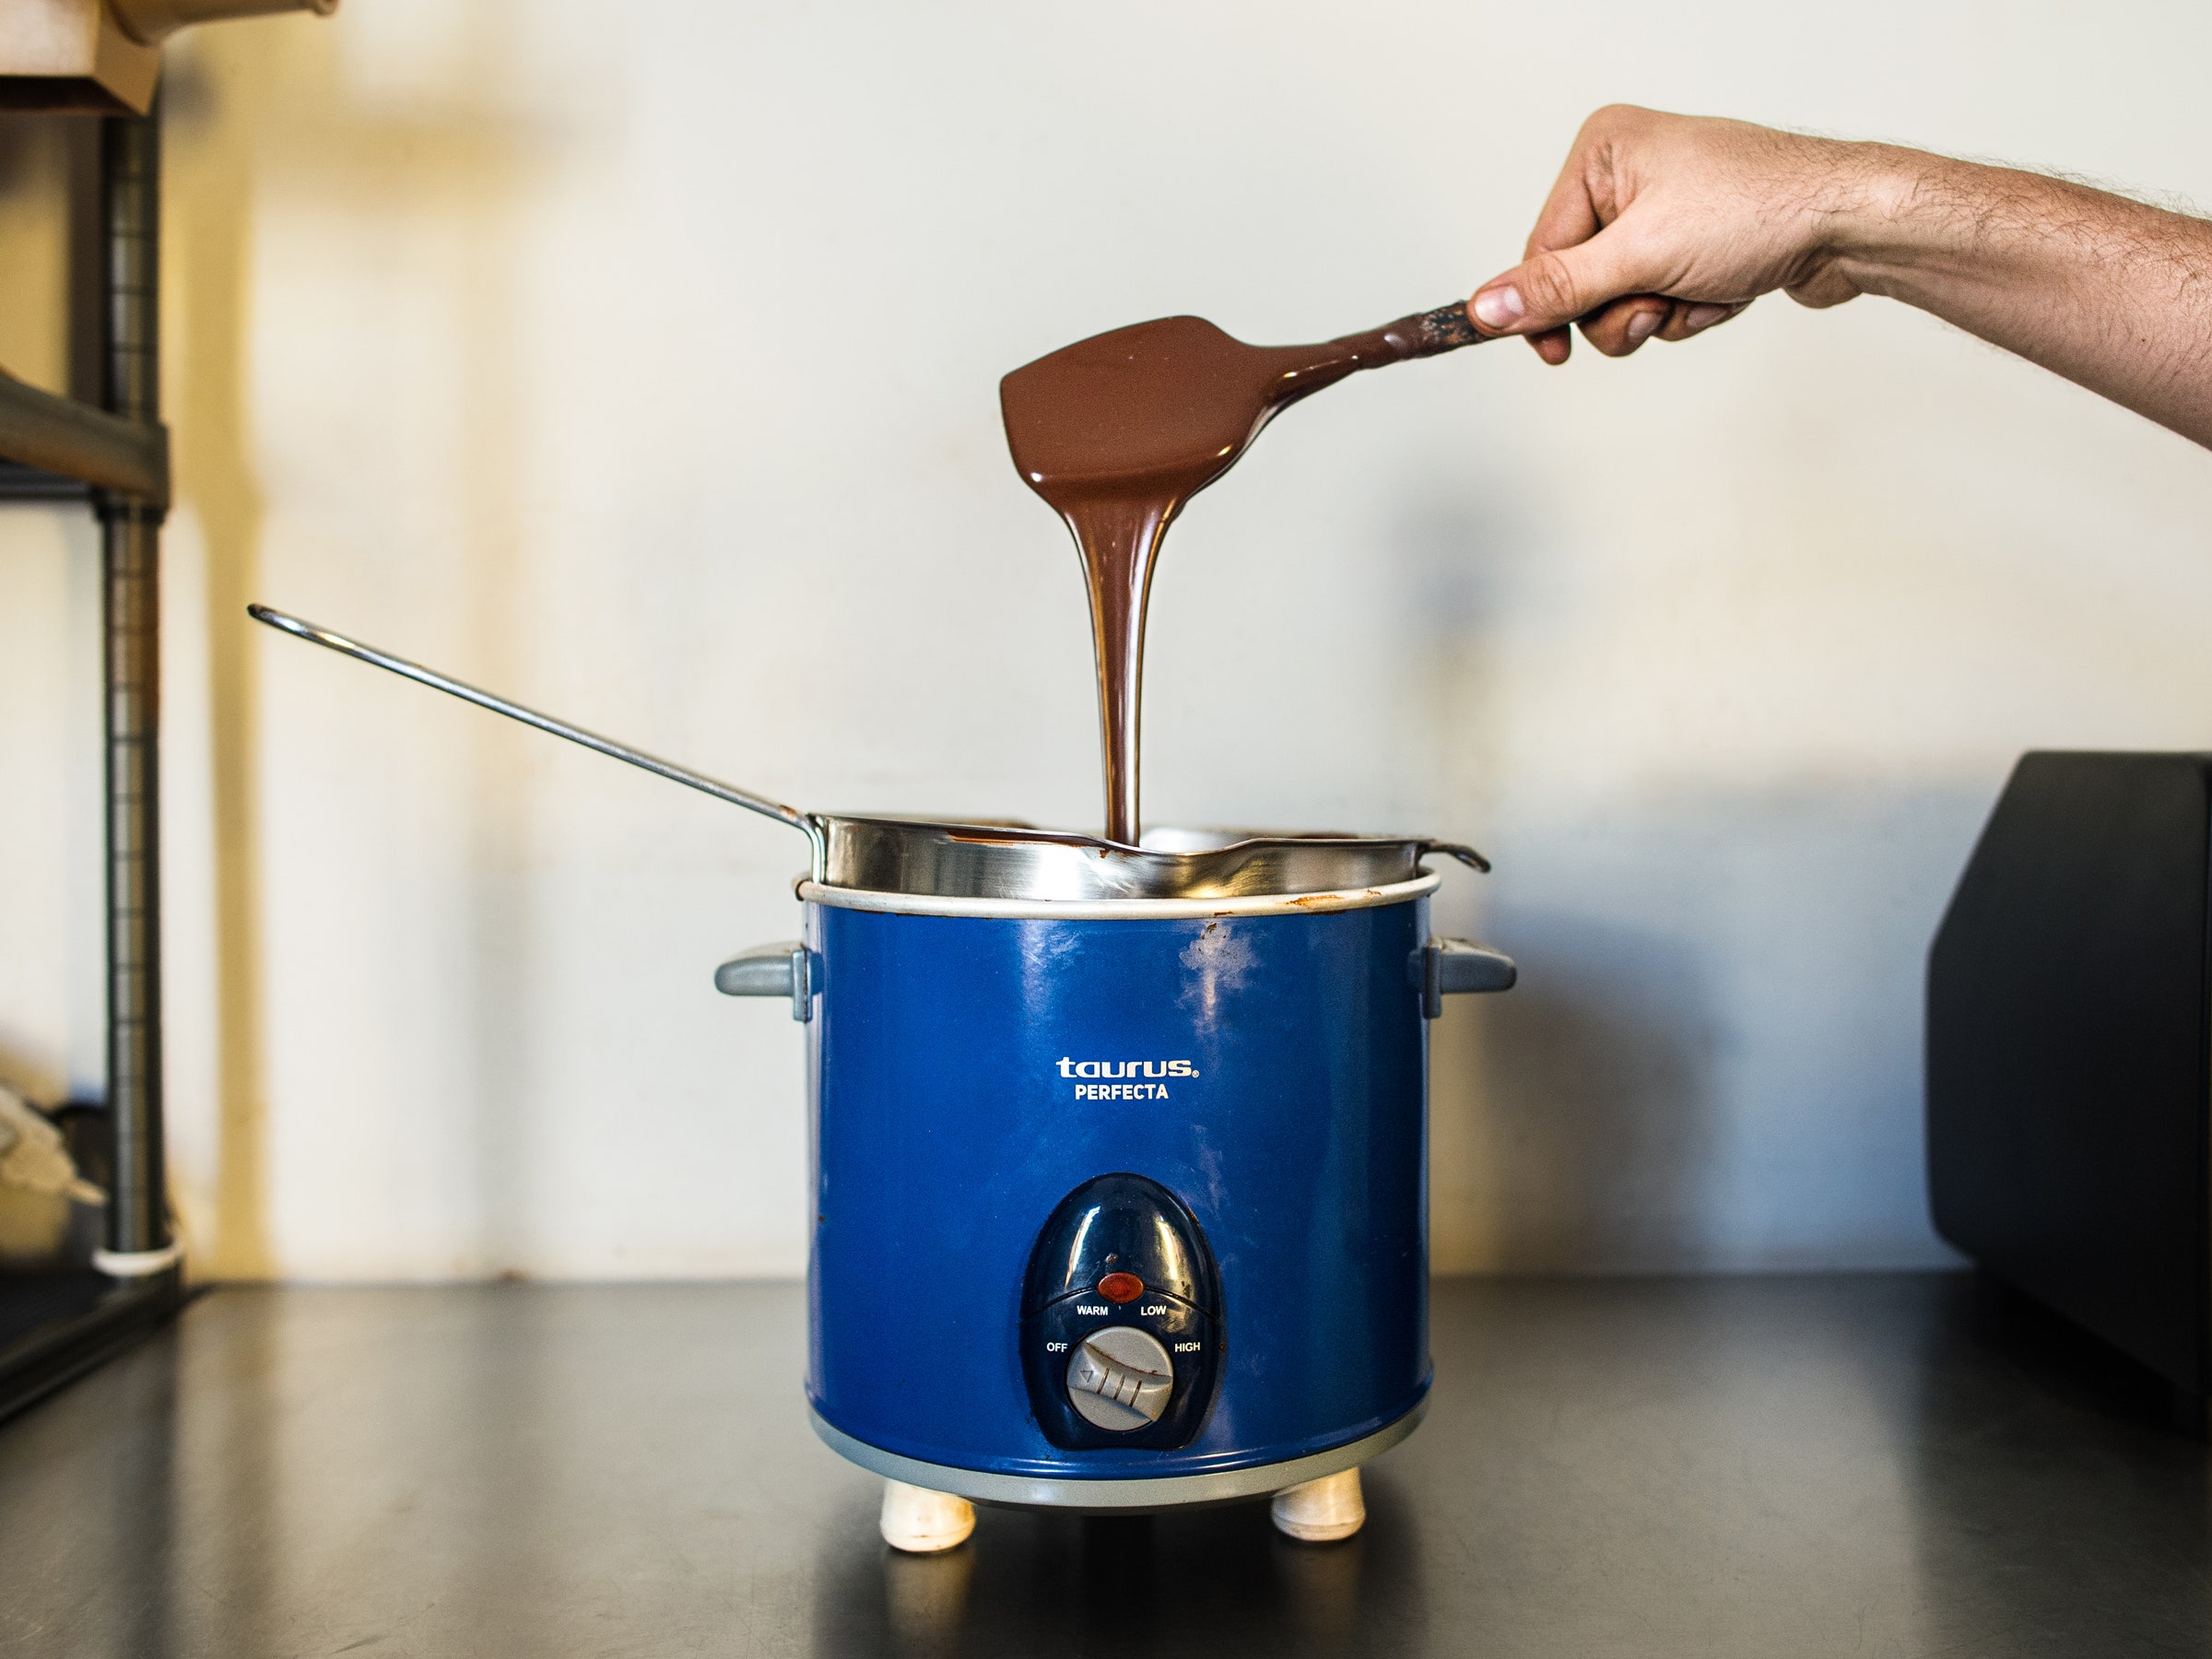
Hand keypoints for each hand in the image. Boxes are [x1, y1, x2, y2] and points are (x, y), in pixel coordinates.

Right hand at [1471, 106, 1888, 362]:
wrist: (1852, 224)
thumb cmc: (1762, 209)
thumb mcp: (1641, 256)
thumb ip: (1557, 288)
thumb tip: (1487, 309)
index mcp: (1604, 152)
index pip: (1542, 247)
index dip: (1545, 306)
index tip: (1552, 352)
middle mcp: (1631, 174)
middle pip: (1582, 280)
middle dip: (1624, 307)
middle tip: (1661, 301)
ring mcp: (1667, 210)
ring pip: (1623, 299)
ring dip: (1661, 313)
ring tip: (1700, 291)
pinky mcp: (1698, 242)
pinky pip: (1664, 299)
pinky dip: (1692, 309)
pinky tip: (1726, 290)